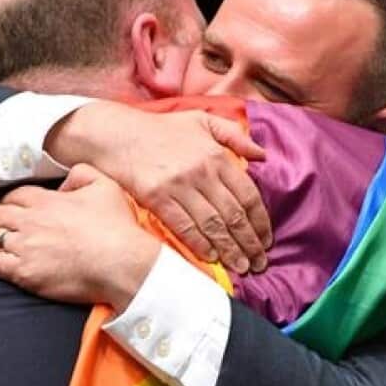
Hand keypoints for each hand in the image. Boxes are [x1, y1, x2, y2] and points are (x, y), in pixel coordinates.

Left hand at [0, 164, 161, 310]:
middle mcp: (30, 222)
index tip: (6, 204)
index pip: (14, 195)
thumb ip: (82, 173)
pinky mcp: (25, 273)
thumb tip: (64, 182)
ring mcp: (25, 248)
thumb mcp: (105, 185)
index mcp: (47, 201)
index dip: (7, 200)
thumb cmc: (116, 227)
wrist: (119, 264)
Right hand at [47, 101, 270, 272]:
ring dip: (229, 249)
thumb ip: (234, 135)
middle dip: (249, 242)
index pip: (249, 195)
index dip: (261, 222)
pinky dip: (200, 244)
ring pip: (212, 224)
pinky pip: (183, 226)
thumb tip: (263, 154)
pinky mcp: (156, 197)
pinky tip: (211, 257)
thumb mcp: (202, 120)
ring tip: (240, 266)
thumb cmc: (161, 129)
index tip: (267, 241)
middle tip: (258, 263)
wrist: (118, 134)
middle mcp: (202, 172)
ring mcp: (179, 185)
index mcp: (217, 155)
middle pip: (234, 214)